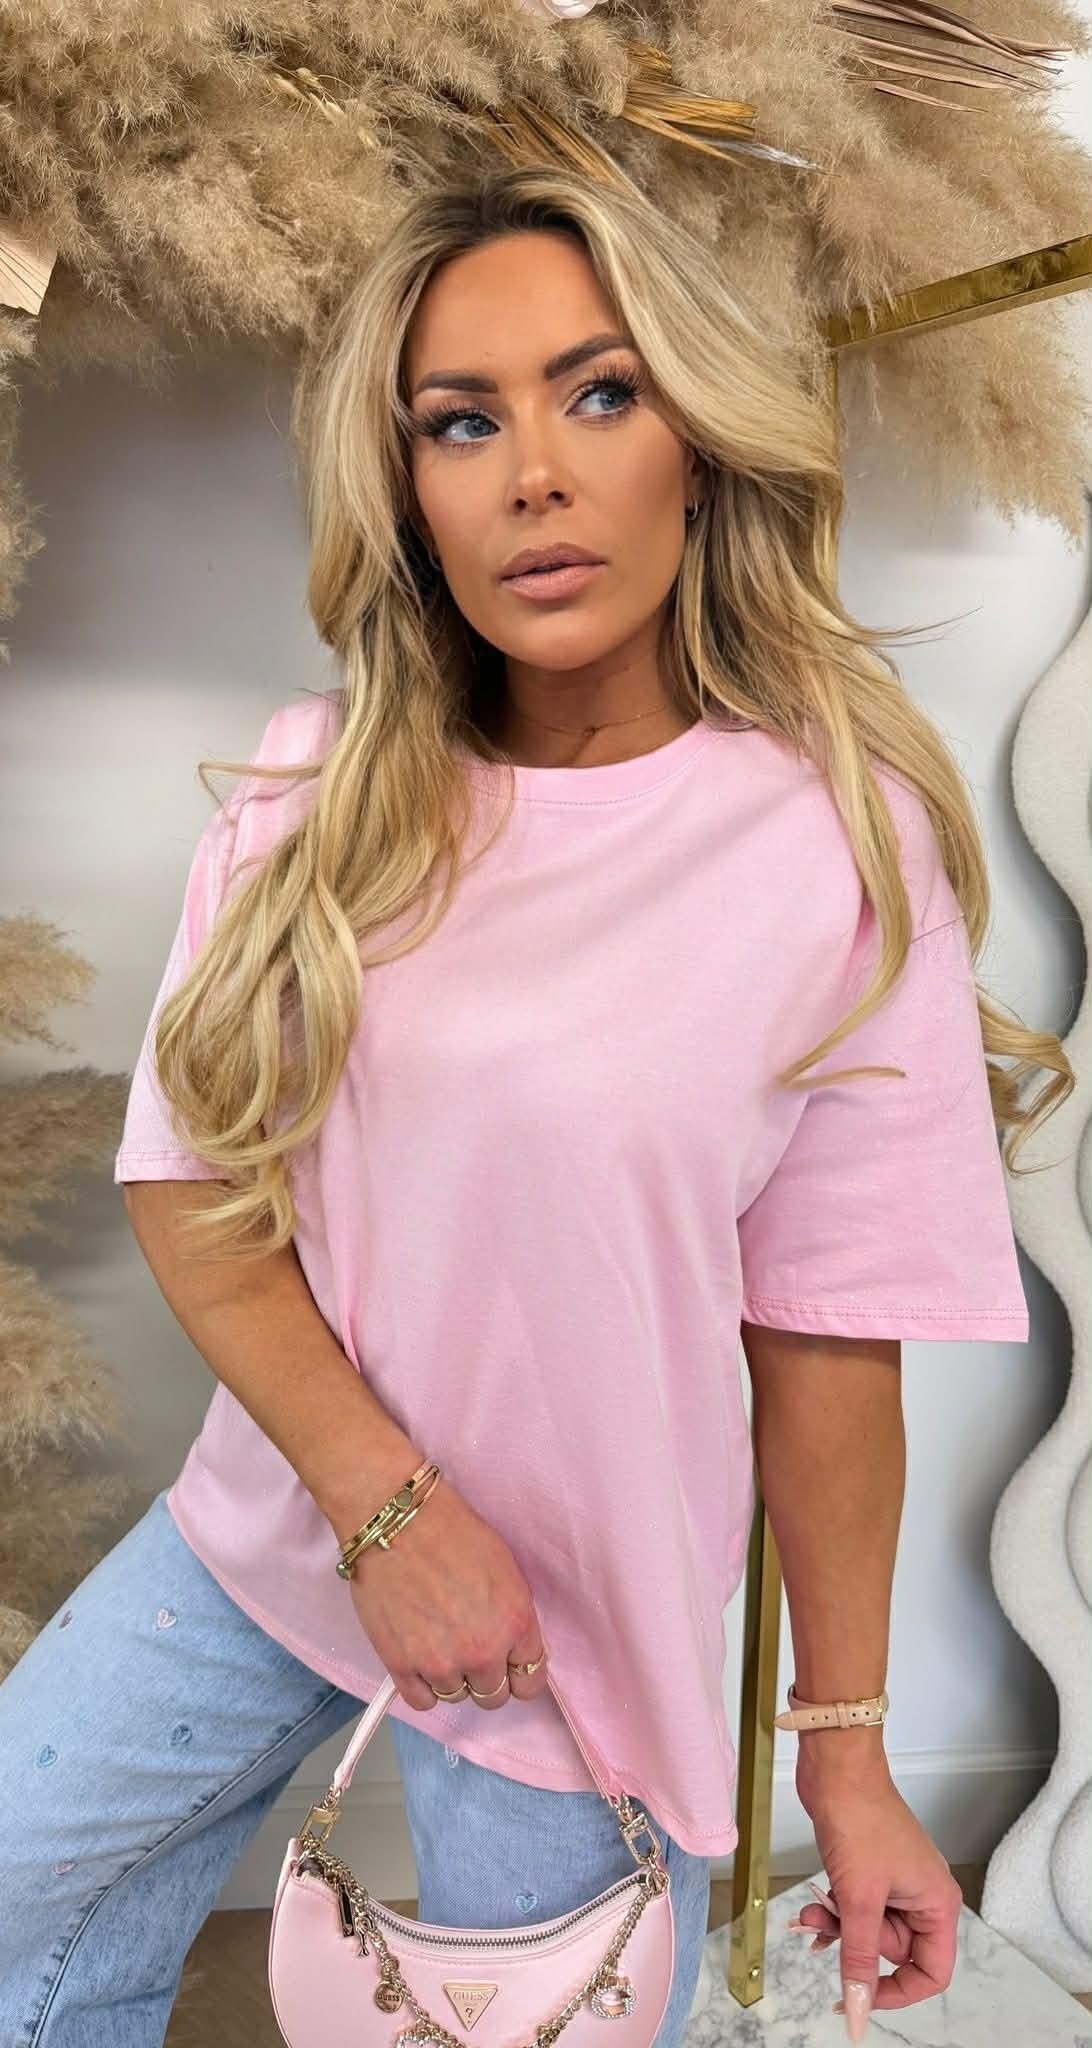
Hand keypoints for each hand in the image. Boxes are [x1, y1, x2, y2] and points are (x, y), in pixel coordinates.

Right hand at [345, 1477, 550, 1713]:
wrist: (396, 1520)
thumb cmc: (451, 1530)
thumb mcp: (505, 1568)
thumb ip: (513, 1617)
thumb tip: (513, 1646)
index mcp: (516, 1623)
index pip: (531, 1681)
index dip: (519, 1673)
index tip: (508, 1665)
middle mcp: (483, 1651)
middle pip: (494, 1696)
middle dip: (486, 1676)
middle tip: (469, 1647)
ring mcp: (440, 1663)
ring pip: (456, 1697)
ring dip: (451, 1676)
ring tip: (438, 1641)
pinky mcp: (401, 1665)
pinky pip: (421, 1701)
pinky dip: (422, 1686)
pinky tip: (420, 1659)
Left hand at [792, 1763, 962, 2041]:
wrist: (836, 1768)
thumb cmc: (860, 1819)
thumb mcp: (859, 1900)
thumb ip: (860, 1961)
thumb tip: (859, 2013)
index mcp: (937, 1904)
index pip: (932, 1972)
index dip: (898, 1991)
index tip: (861, 1994)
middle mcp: (922, 1896)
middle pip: (894, 1951)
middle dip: (856, 1943)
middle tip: (829, 1924)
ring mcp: (896, 1883)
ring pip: (868, 1930)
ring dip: (838, 1925)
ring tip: (812, 1911)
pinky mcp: (871, 1871)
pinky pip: (856, 1910)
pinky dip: (835, 1911)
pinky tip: (813, 1906)